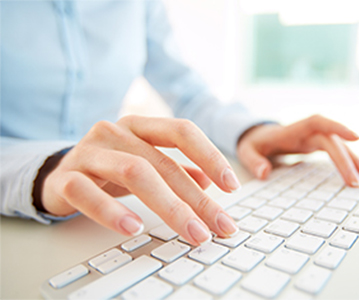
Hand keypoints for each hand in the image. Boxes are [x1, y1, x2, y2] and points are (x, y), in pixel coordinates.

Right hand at [42, 116, 239, 244]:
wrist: (57, 172)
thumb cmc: (109, 167)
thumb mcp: (144, 163)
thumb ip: (175, 168)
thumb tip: (208, 181)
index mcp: (138, 126)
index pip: (181, 131)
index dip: (210, 155)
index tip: (232, 184)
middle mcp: (114, 132)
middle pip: (163, 163)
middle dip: (196, 198)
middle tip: (219, 225)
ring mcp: (88, 152)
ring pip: (133, 172)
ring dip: (168, 206)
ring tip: (191, 232)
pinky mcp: (65, 177)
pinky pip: (87, 192)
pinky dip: (112, 212)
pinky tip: (134, 228)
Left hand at [237, 115, 358, 186]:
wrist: (255, 136)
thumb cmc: (252, 142)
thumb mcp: (246, 151)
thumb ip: (253, 161)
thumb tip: (264, 173)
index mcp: (290, 131)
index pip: (316, 123)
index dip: (336, 127)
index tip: (356, 137)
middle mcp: (304, 132)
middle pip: (330, 140)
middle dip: (345, 158)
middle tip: (355, 181)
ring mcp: (310, 139)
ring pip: (336, 145)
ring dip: (352, 158)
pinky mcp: (313, 145)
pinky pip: (333, 150)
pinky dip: (346, 159)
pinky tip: (358, 170)